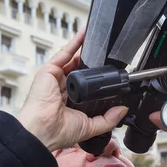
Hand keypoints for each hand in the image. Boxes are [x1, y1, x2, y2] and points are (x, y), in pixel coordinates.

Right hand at [16, 29, 127, 150]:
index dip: (95, 78)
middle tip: (106, 53)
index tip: (108, 72)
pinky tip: (84, 34)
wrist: (44, 129)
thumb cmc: (59, 131)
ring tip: (98, 39)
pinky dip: (75, 43)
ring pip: (72, 59)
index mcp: (70, 101)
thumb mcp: (90, 126)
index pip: (84, 85)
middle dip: (91, 61)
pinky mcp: (49, 70)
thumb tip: (123, 109)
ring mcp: (55, 78)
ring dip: (84, 48)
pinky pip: (64, 53)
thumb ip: (108, 119)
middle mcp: (62, 88)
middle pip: (79, 69)